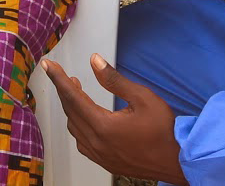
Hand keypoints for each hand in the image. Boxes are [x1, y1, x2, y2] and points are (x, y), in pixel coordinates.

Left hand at [41, 54, 185, 182]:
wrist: (177, 160)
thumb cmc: (163, 129)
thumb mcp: (142, 97)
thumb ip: (114, 80)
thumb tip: (95, 62)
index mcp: (103, 126)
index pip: (73, 97)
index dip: (59, 79)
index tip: (48, 66)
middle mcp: (96, 143)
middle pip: (71, 112)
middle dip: (65, 91)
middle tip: (63, 75)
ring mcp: (99, 155)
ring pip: (75, 128)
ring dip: (72, 108)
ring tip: (77, 91)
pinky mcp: (105, 162)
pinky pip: (82, 142)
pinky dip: (78, 125)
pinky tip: (85, 118)